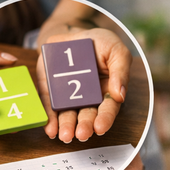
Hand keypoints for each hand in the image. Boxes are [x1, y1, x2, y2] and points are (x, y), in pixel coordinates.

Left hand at [36, 28, 130, 142]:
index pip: (107, 108)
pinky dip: (49, 119)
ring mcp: (69, 96)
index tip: (100, 128)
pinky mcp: (50, 91)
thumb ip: (120, 71)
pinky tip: (50, 130)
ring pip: (68, 114)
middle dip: (84, 126)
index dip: (104, 119)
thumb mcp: (117, 51)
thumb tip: (120, 94)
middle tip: (82, 134)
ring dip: (67, 127)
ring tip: (65, 136)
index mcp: (107, 92)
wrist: (73, 33)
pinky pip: (49, 106)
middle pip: (87, 115)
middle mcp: (89, 98)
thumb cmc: (99, 42)